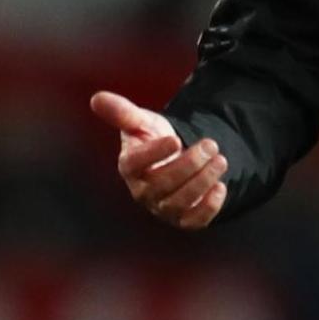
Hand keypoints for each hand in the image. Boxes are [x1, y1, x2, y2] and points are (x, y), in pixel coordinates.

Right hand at [89, 91, 230, 229]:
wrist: (174, 159)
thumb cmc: (153, 139)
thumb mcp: (141, 122)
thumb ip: (122, 112)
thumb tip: (97, 98)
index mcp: (129, 166)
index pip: (134, 164)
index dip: (154, 153)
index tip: (175, 140)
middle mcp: (143, 191)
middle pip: (162, 184)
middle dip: (189, 164)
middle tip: (211, 145)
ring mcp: (162, 207)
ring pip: (180, 202)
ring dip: (203, 181)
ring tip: (221, 159)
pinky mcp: (183, 219)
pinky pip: (194, 221)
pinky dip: (209, 207)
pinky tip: (220, 186)